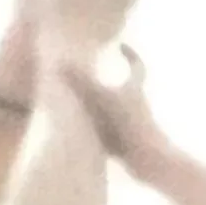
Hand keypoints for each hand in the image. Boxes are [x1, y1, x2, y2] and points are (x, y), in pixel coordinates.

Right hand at [63, 44, 169, 179]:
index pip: (136, 65)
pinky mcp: (126, 145)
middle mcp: (136, 105)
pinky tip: (84, 136)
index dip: (130, 54)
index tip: (121, 45)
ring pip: (116, 112)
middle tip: (95, 72)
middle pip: (126, 87)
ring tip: (81, 105)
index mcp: (134, 88)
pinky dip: (98, 131)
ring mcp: (131, 126)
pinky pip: (110, 133)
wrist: (147, 160)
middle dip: (112, 79)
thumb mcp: (100, 98)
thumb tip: (58, 62)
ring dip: (101, 107)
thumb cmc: (128, 125)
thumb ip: (79, 80)